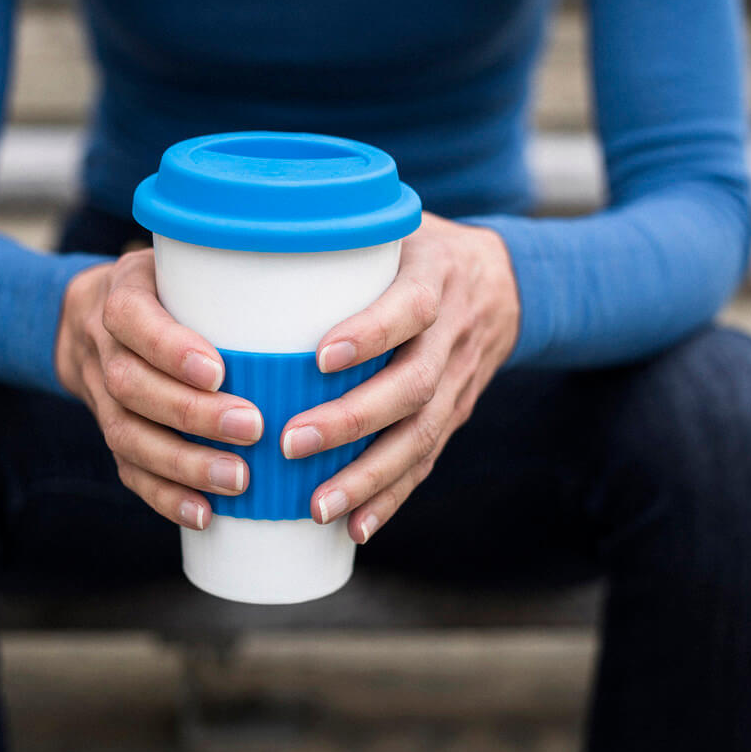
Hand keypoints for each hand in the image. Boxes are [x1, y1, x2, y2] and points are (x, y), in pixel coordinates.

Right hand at [55, 250, 263, 530]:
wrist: (91, 318)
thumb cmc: (169, 290)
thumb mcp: (187, 265)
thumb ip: (234, 275)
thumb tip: (327, 284)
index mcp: (121, 296)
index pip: (134, 319)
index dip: (171, 349)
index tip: (219, 370)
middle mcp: (103, 347)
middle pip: (132, 385)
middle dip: (192, 413)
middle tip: (253, 428)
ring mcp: (100, 396)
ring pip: (128, 435)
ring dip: (184, 463)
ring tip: (239, 479)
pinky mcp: (110, 433)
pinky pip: (129, 470)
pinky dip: (166, 497)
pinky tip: (204, 514)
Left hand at [279, 213, 519, 543]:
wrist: (507, 283)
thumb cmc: (418, 249)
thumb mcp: (394, 224)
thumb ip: (335, 230)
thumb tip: (244, 230)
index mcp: (435, 276)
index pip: (410, 306)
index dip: (371, 333)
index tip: (320, 357)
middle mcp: (452, 332)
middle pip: (413, 384)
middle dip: (353, 420)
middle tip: (292, 442)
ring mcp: (457, 380)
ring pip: (421, 435)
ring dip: (369, 476)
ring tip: (318, 506)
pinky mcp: (455, 415)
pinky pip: (426, 461)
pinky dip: (391, 498)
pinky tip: (355, 527)